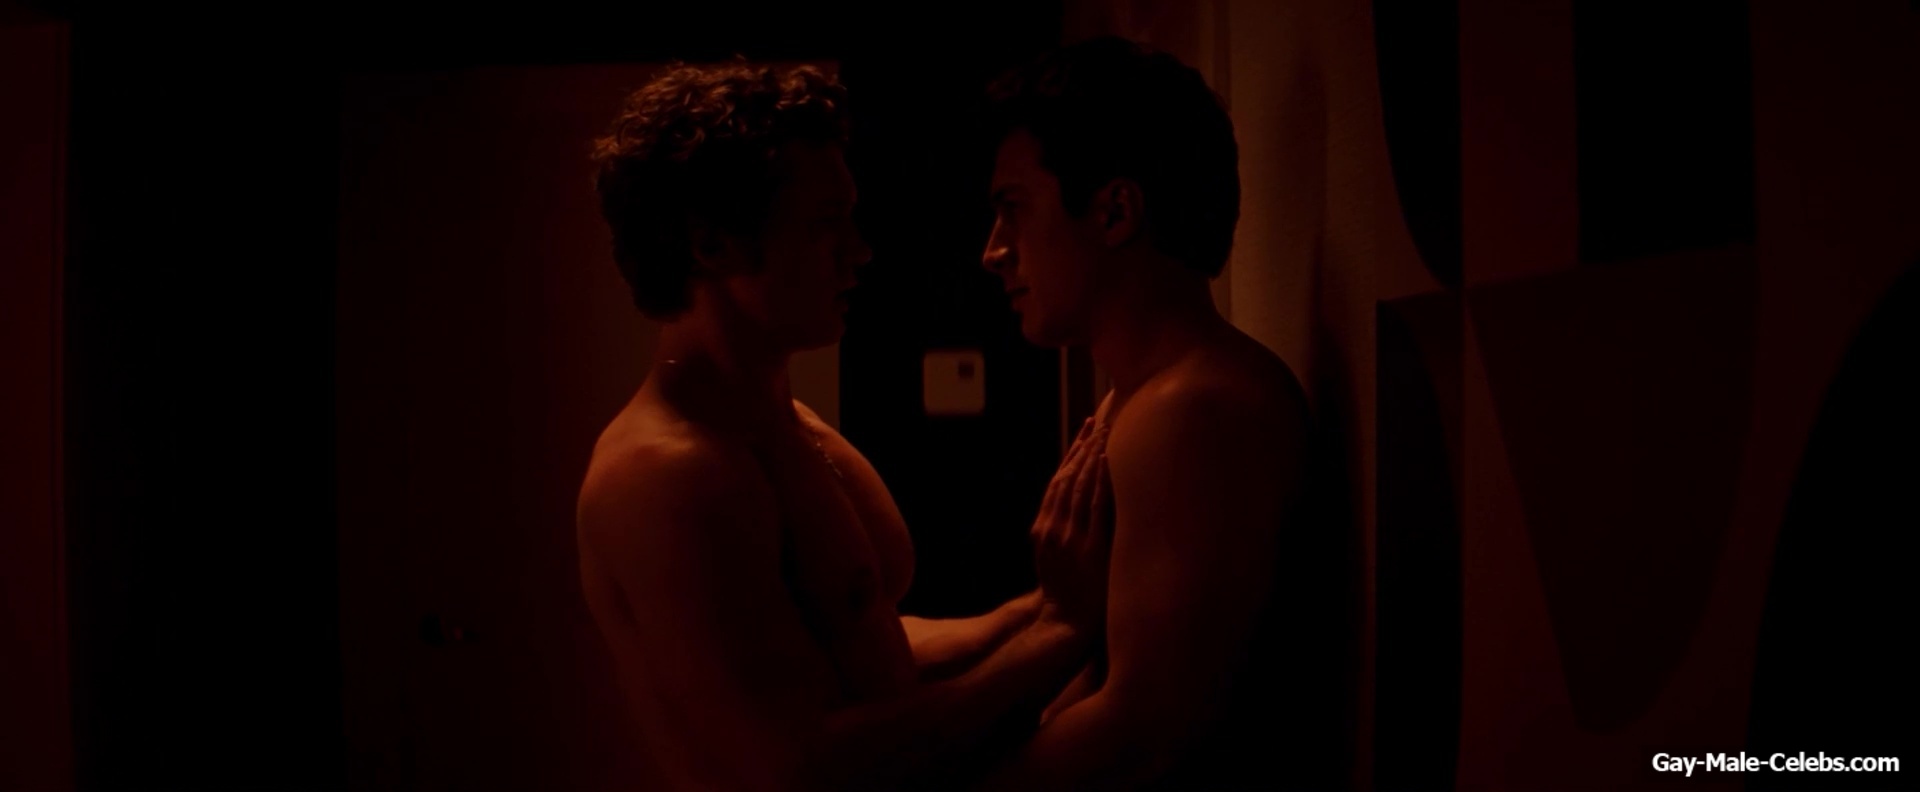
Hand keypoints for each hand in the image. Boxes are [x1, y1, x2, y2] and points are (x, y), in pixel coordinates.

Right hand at [1031, 417, 1113, 632]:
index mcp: (1042, 527)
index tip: (1084, 431)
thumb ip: (1061, 529)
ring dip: (1093, 458)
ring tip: (1106, 434)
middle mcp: (1053, 528)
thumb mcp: (1053, 556)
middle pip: (1068, 478)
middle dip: (1084, 448)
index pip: (1057, 481)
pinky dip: (1101, 482)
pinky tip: (1108, 463)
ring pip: (1080, 487)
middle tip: (1099, 423)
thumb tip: (1079, 504)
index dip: (1071, 454)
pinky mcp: (1089, 548)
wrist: (1064, 620)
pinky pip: (1096, 508)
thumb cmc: (1066, 590)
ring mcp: (1070, 537)